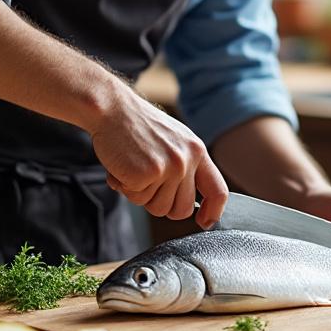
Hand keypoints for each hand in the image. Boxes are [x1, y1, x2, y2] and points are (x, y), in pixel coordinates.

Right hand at [90, 89, 228, 229]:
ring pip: (157, 208)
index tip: (204, 222)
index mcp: (197, 151)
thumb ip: (185, 167)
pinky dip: (124, 187)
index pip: (217, 191)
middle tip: (146, 183)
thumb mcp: (173, 140)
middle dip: (161, 204)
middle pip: (181, 210)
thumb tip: (189, 204)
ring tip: (133, 168)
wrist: (112, 109)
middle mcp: (187, 160)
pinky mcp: (147, 174)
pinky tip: (122, 166)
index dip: (213, 212)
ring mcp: (169, 168)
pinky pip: (136, 199)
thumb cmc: (137, 127)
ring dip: (140, 195)